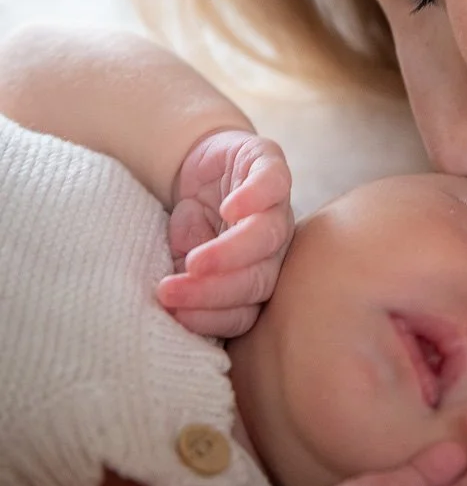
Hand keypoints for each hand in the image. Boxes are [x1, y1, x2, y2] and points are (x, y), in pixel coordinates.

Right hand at [157, 129, 293, 337]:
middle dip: (215, 291)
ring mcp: (276, 207)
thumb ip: (186, 283)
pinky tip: (230, 209)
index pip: (244, 312)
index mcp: (256, 278)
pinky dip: (255, 198)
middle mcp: (274, 249)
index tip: (174, 316)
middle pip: (259, 280)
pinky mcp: (270, 167)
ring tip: (193, 262)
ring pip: (268, 237)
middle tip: (170, 293)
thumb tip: (171, 313)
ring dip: (231, 254)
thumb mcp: (181, 258)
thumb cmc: (194, 224)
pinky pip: (272, 185)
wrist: (203, 168)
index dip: (210, 319)